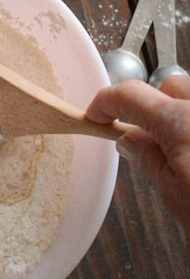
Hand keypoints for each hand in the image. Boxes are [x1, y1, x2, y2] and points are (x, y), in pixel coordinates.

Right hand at [86, 74, 189, 234]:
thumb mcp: (173, 193)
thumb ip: (147, 157)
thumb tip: (130, 140)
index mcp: (178, 120)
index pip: (128, 95)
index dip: (106, 103)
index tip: (98, 114)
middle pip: (168, 85)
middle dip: (155, 106)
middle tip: (150, 139)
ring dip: (185, 114)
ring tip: (187, 152)